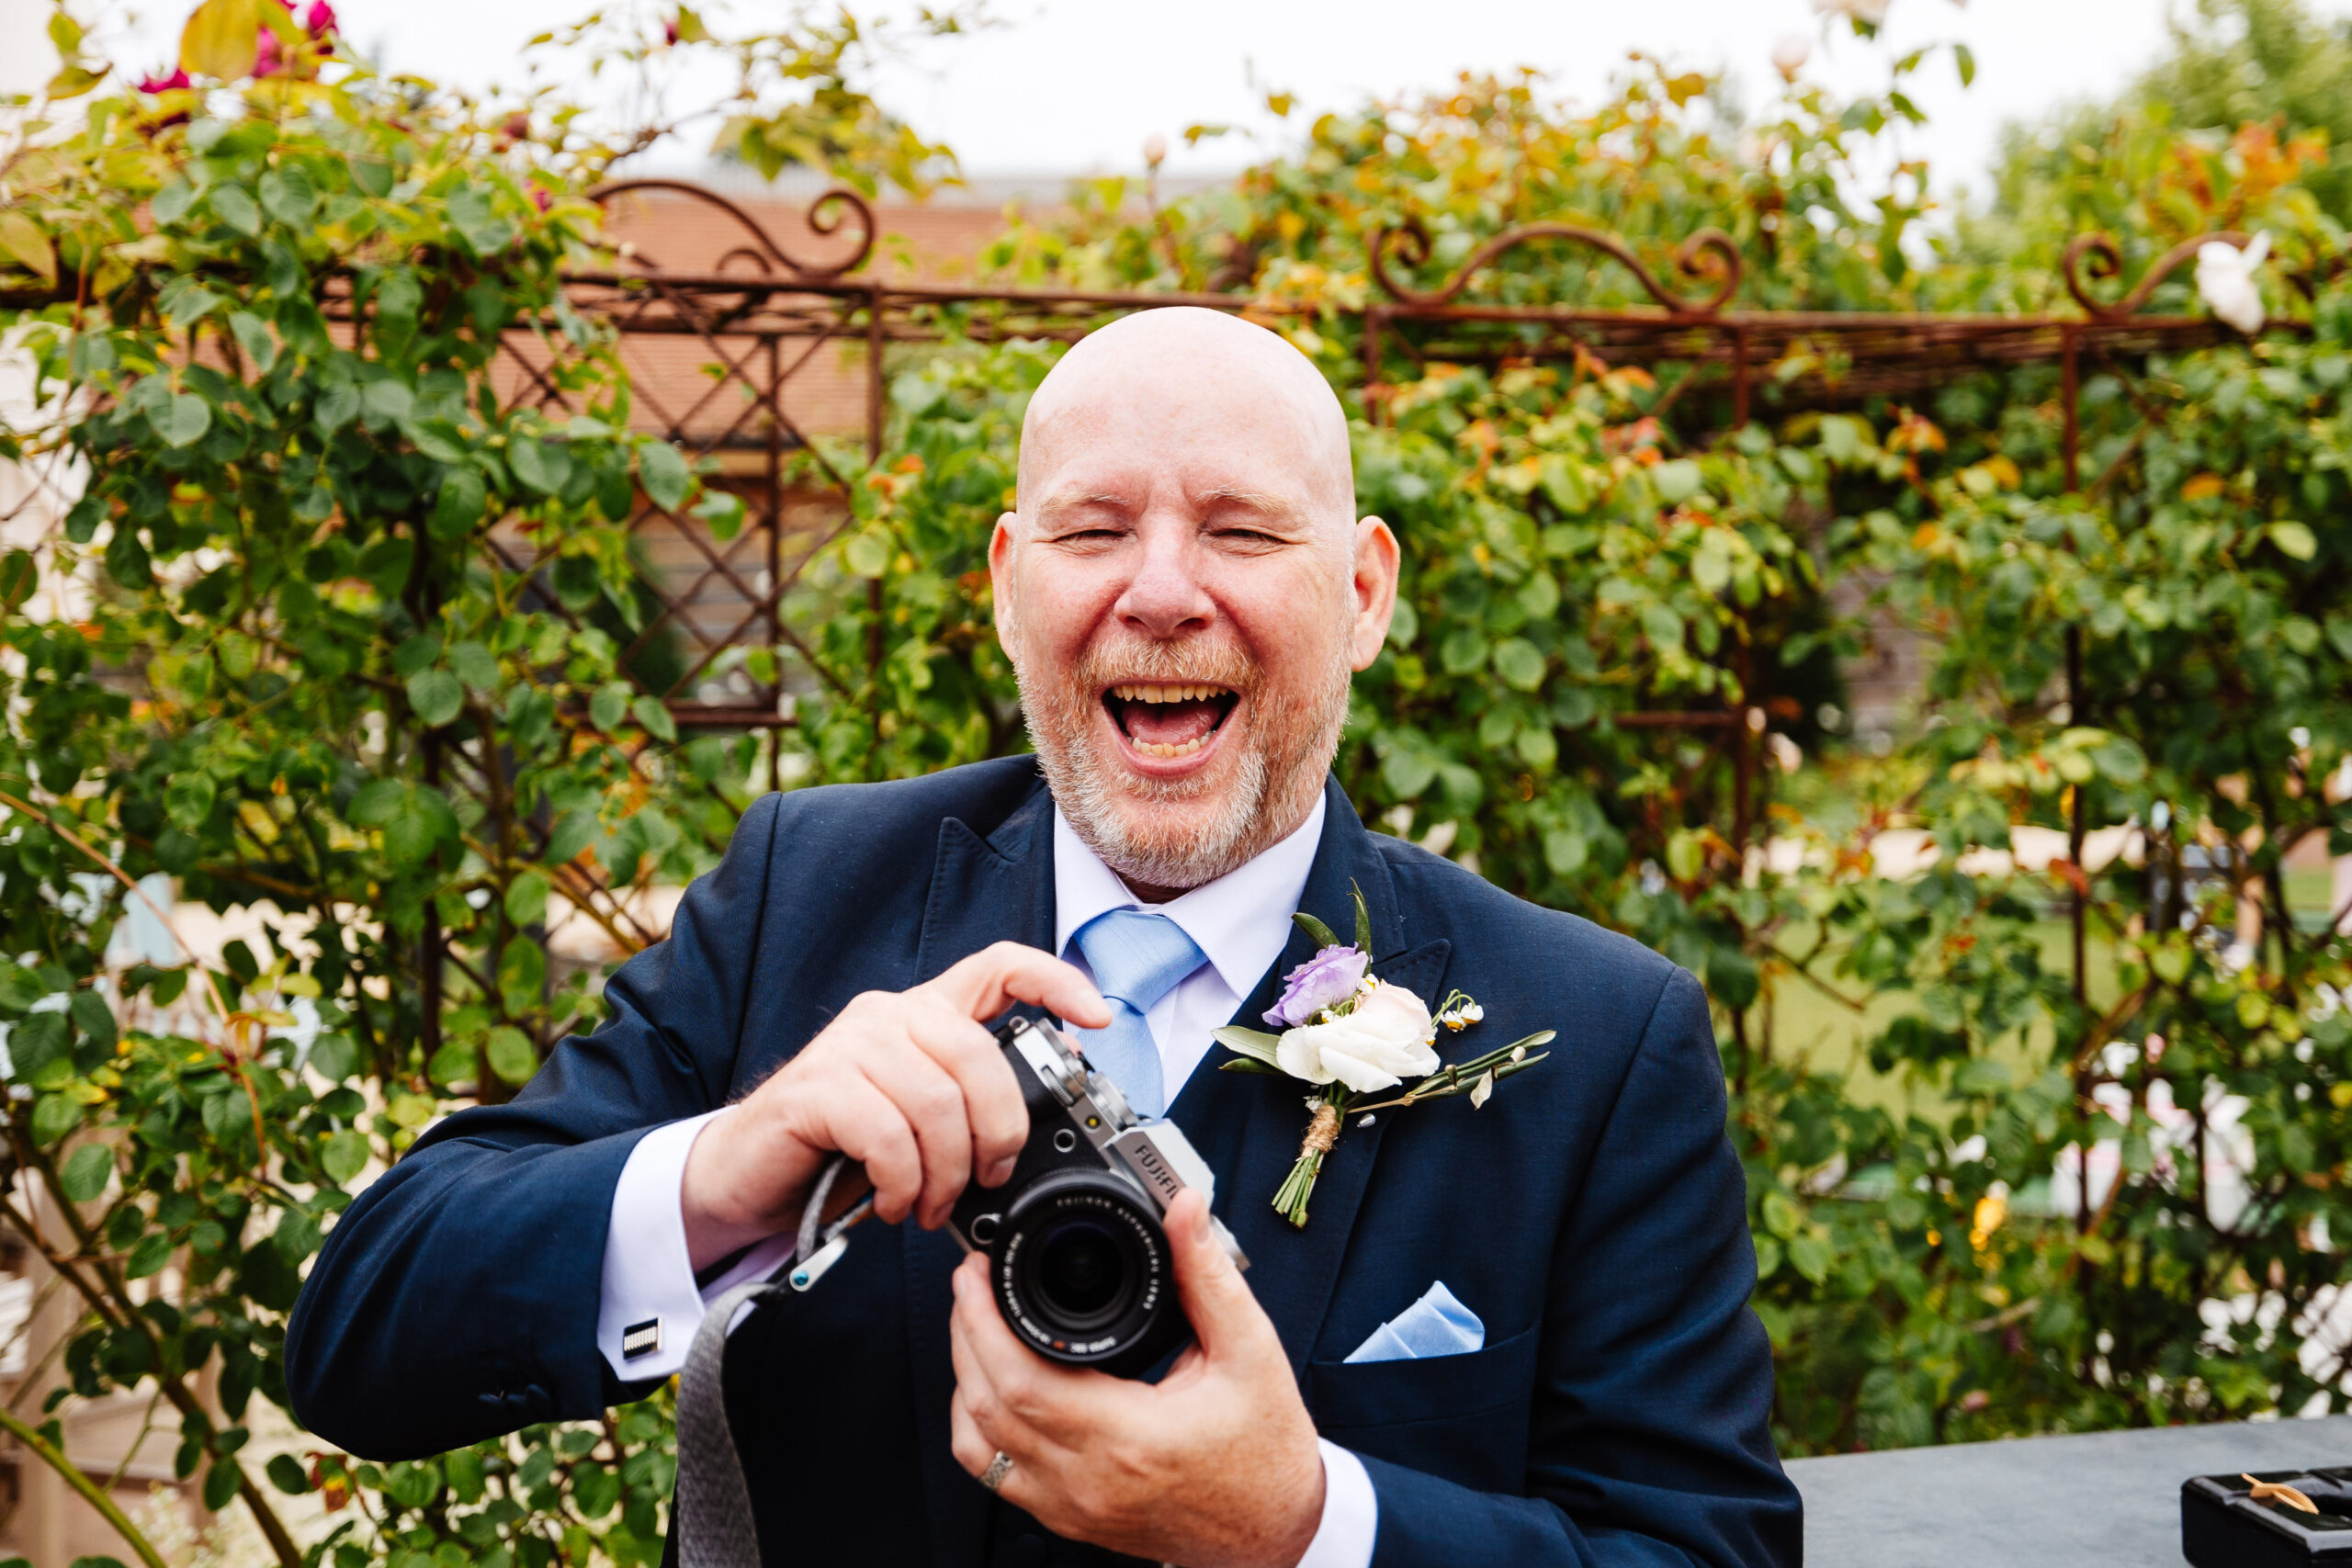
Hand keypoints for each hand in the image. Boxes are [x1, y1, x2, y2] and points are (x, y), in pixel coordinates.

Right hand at [680, 941, 1109, 1268]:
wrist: (750, 1174)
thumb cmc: (844, 1149)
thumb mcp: (922, 1119)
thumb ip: (975, 1095)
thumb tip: (1053, 1087)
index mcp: (925, 1014)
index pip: (999, 965)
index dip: (1055, 980)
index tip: (1098, 1016)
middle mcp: (889, 1015)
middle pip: (979, 1055)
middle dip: (999, 1131)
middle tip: (987, 1179)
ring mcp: (849, 1045)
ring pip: (936, 1102)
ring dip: (946, 1172)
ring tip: (932, 1205)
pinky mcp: (816, 1087)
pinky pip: (887, 1134)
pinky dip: (903, 1182)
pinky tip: (895, 1203)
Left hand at [948, 1188, 1325, 1567]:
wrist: (1275, 1533)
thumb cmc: (1268, 1452)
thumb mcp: (1250, 1350)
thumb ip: (1207, 1274)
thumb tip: (1183, 1208)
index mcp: (1130, 1436)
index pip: (1022, 1379)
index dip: (984, 1320)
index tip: (980, 1274)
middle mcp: (1089, 1480)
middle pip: (986, 1406)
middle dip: (966, 1333)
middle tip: (972, 1284)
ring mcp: (1072, 1507)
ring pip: (978, 1445)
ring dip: (965, 1381)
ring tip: (976, 1328)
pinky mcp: (1069, 1519)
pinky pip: (995, 1477)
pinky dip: (979, 1428)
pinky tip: (995, 1390)